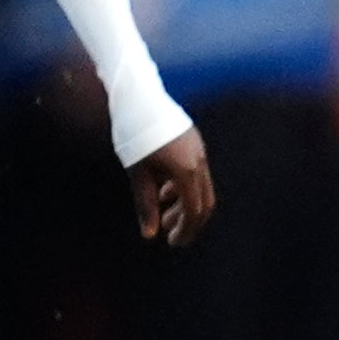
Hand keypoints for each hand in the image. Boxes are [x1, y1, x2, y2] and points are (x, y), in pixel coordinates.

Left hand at [127, 126, 214, 246]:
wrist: (138, 96)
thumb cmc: (134, 135)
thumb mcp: (138, 173)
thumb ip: (146, 205)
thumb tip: (149, 234)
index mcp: (187, 171)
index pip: (194, 211)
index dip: (185, 231)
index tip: (172, 243)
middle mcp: (199, 161)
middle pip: (203, 201)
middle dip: (188, 221)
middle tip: (170, 234)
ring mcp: (198, 149)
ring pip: (200, 186)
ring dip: (185, 203)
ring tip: (163, 210)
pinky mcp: (193, 140)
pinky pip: (196, 170)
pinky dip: (184, 186)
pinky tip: (164, 189)